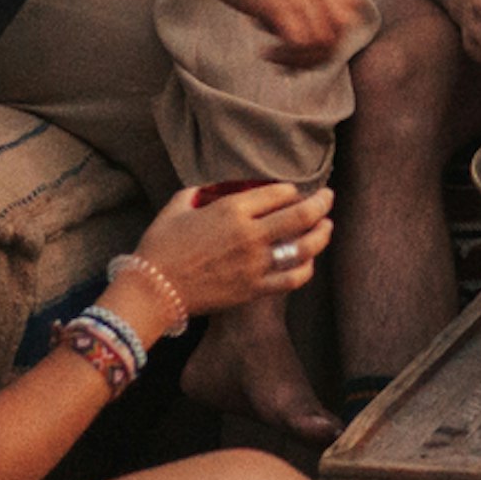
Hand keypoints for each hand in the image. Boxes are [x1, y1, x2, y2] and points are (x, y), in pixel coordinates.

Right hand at [129, 180, 333, 317]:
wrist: (152, 290)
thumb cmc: (160, 245)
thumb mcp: (178, 204)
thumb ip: (202, 191)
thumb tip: (217, 189)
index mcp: (232, 209)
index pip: (279, 193)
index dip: (292, 190)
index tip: (294, 192)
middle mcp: (250, 234)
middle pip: (302, 214)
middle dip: (322, 202)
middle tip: (328, 198)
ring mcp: (255, 264)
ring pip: (305, 246)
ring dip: (322, 234)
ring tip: (327, 227)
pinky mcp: (254, 289)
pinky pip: (293, 278)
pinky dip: (306, 267)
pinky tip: (308, 261)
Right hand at [195, 0, 367, 64]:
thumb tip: (282, 15)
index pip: (352, 7)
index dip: (335, 31)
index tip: (310, 39)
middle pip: (342, 30)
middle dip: (322, 52)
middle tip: (295, 57)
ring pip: (323, 42)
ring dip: (301, 59)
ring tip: (277, 59)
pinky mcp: (276, 5)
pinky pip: (299, 43)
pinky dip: (285, 56)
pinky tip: (264, 53)